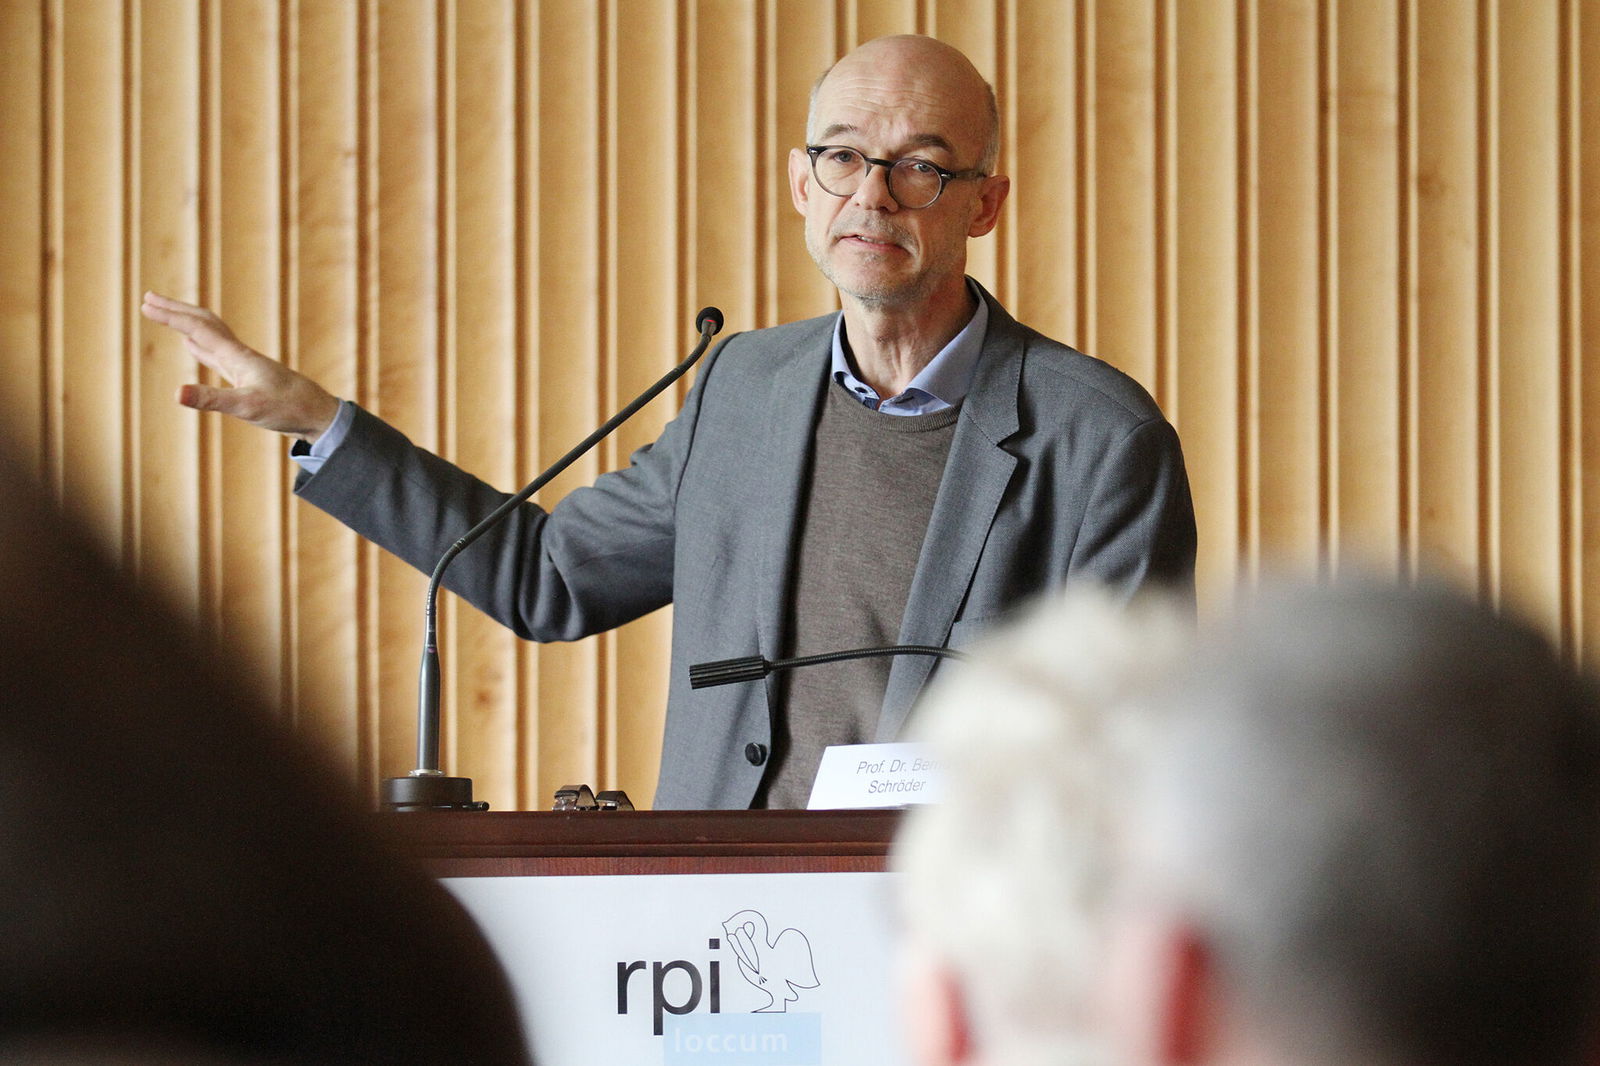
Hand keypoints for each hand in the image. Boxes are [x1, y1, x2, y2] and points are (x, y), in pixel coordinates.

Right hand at [141, 291, 340, 441]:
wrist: (318, 415)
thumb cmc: (288, 409)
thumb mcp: (247, 407)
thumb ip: (211, 399)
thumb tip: (176, 393)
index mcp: (236, 356)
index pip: (197, 328)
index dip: (171, 317)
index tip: (146, 305)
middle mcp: (238, 354)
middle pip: (203, 323)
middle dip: (175, 311)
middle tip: (148, 299)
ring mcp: (243, 364)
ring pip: (209, 334)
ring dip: (185, 322)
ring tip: (166, 314)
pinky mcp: (247, 376)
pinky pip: (217, 352)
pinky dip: (199, 344)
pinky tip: (193, 344)